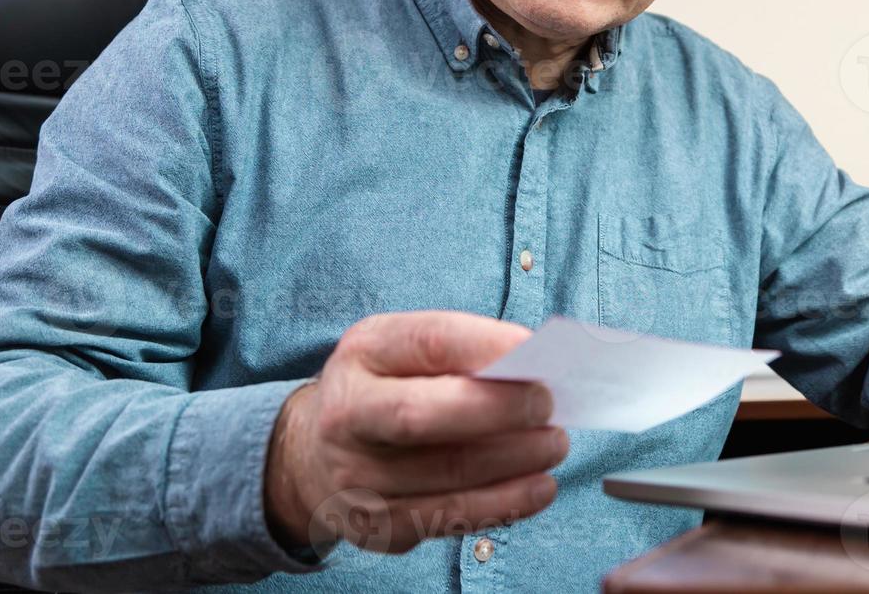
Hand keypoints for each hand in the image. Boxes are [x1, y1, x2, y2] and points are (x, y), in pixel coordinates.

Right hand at [263, 311, 566, 554]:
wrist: (313, 454)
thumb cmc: (386, 388)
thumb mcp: (406, 350)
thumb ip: (463, 351)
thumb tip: (536, 366)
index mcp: (363, 353)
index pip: (426, 342)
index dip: (486, 345)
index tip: (535, 349)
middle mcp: (347, 415)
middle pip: (422, 416)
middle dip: (497, 409)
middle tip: (548, 404)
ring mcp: (356, 477)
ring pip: (445, 474)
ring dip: (515, 460)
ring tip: (555, 443)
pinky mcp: (377, 526)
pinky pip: (450, 518)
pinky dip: (504, 504)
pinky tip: (538, 487)